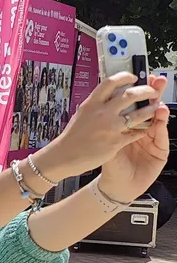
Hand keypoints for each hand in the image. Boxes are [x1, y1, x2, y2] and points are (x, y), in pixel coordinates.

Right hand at [43, 73, 164, 179]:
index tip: (133, 77)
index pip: (110, 82)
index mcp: (91, 103)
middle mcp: (102, 113)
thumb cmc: (72, 136)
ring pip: (139, 114)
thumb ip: (96, 105)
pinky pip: (136, 133)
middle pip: (130, 95)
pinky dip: (143, 129)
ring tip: (155, 108)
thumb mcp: (82, 114)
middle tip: (151, 91)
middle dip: (146, 91)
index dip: (125, 76)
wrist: (65, 155)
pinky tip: (146, 128)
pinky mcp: (116, 141)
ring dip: (150, 109)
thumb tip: (109, 96)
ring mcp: (110, 127)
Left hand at [98, 81, 169, 202]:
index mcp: (128, 127)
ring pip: (159, 121)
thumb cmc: (110, 164)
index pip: (135, 105)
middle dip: (153, 93)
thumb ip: (107, 126)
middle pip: (150, 108)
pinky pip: (162, 138)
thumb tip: (100, 104)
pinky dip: (161, 127)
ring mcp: (152, 141)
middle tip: (156, 81)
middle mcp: (142, 131)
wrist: (116, 186)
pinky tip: (161, 116)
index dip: (138, 90)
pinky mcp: (160, 153)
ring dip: (159, 108)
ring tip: (158, 98)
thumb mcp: (106, 143)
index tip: (139, 76)